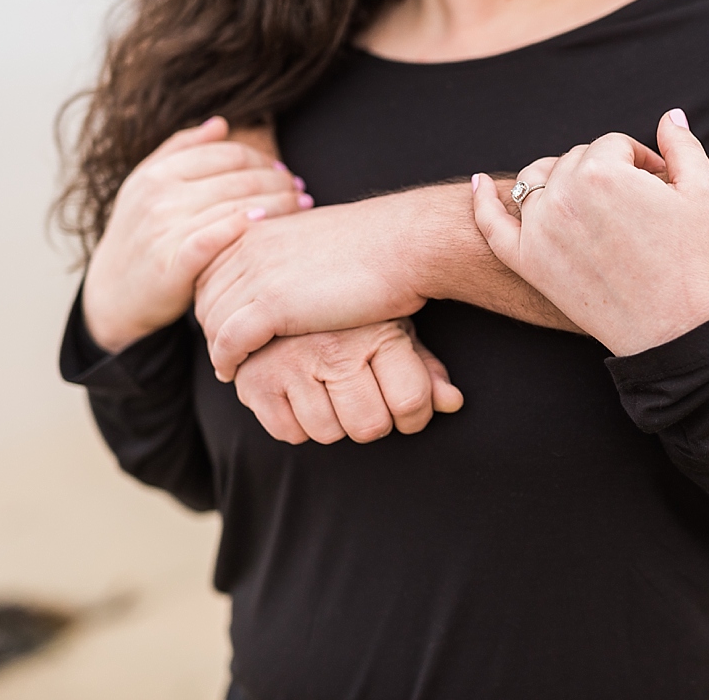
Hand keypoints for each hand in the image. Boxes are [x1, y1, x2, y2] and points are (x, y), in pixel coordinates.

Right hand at [82, 117, 309, 352]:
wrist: (113, 295)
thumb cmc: (141, 236)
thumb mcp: (147, 186)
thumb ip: (181, 150)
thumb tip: (220, 123)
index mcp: (157, 173)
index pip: (228, 154)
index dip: (263, 160)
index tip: (284, 172)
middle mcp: (159, 196)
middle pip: (240, 179)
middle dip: (279, 182)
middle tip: (302, 190)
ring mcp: (164, 229)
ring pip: (237, 206)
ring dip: (278, 204)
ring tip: (302, 206)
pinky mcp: (171, 264)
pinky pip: (216, 238)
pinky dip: (245, 227)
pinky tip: (268, 226)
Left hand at [195, 191, 428, 381]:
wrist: (404, 245)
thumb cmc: (380, 246)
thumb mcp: (321, 240)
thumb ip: (295, 254)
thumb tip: (296, 271)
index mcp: (261, 228)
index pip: (212, 270)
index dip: (216, 302)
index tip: (227, 326)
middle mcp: (250, 246)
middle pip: (206, 296)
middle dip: (212, 327)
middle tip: (225, 354)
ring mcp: (258, 273)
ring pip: (214, 320)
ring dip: (217, 348)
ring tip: (229, 369)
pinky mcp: (273, 304)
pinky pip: (230, 340)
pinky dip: (227, 359)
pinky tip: (233, 372)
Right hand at [234, 319, 462, 443]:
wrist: (291, 274)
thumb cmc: (358, 311)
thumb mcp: (397, 331)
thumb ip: (426, 371)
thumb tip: (453, 403)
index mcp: (377, 333)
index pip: (411, 402)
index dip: (414, 416)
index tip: (406, 409)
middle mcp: (334, 347)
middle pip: (369, 426)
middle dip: (372, 422)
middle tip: (365, 400)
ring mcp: (291, 362)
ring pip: (328, 433)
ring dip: (333, 423)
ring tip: (331, 392)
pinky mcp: (255, 379)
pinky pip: (288, 432)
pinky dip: (295, 424)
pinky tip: (301, 395)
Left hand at [472, 110, 708, 355]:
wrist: (671, 327)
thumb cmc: (692, 260)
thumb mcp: (702, 194)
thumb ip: (683, 146)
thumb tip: (669, 116)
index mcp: (603, 172)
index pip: (613, 145)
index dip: (640, 160)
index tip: (660, 183)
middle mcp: (563, 195)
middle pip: (576, 160)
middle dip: (605, 172)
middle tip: (633, 203)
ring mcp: (539, 229)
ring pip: (537, 182)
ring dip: (557, 178)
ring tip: (584, 196)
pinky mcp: (526, 262)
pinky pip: (493, 225)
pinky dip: (483, 201)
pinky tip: (481, 183)